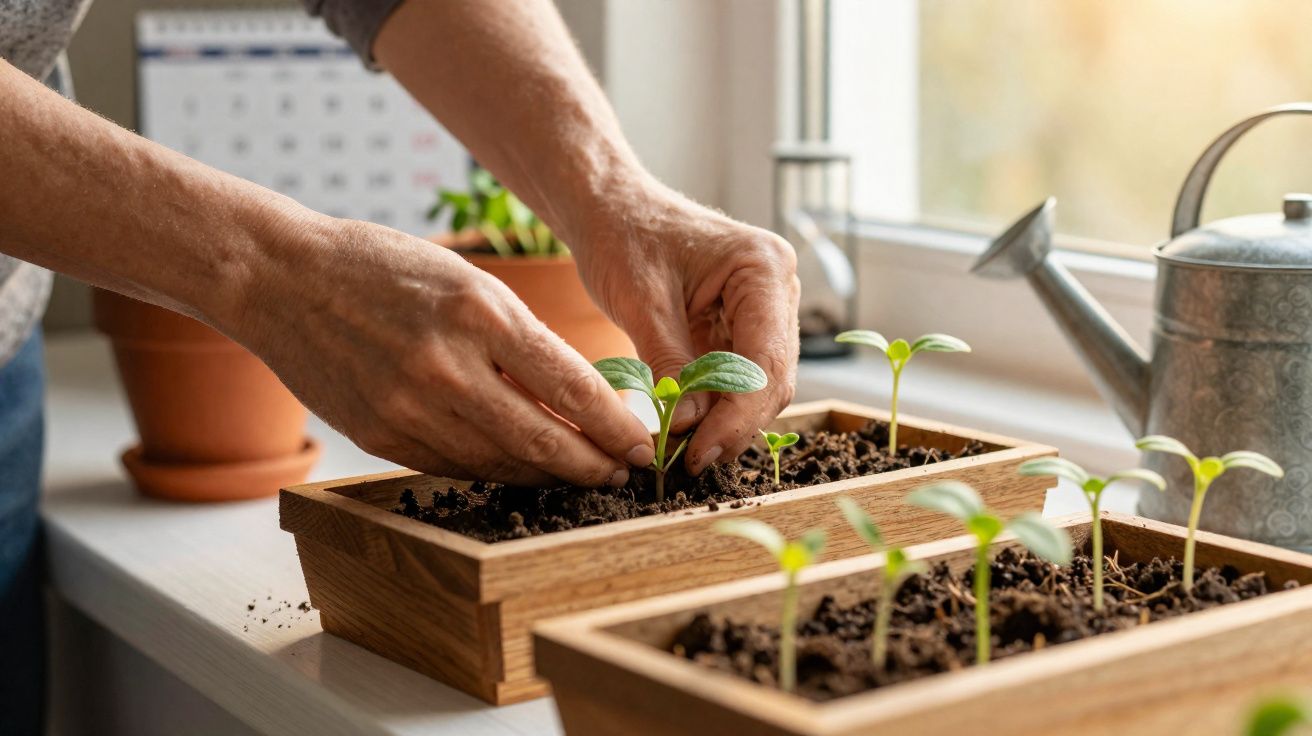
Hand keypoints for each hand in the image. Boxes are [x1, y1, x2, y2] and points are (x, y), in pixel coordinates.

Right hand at [225, 213, 655, 486]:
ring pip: (501, 462)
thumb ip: (521, 340)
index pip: (571, 387)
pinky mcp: (382, 436)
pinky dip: (497, 471)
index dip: (615, 427)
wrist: (282, 281)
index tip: (641, 446)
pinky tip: (522, 471)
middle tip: (622, 476)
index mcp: (480, 313)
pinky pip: (456, 466)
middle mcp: (447, 367)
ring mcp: (410, 408)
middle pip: (543, 440)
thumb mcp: (467, 282)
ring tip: (581, 477)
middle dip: (593, 466)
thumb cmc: (383, 269)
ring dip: (548, 476)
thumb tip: (577, 398)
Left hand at [571, 182, 800, 473]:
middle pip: (772, 379)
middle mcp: (777, 290)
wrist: (609, 208)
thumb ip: (668, 362)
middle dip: (733, 425)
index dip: (737, 416)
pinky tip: (683, 432)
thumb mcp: (640, 301)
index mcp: (763, 269)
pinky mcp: (740, 329)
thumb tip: (685, 428)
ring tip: (682, 452)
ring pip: (758, 387)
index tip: (700, 453)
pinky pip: (736, 380)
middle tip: (690, 462)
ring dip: (724, 422)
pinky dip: (713, 409)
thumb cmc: (623, 235)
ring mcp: (763, 311)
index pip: (767, 360)